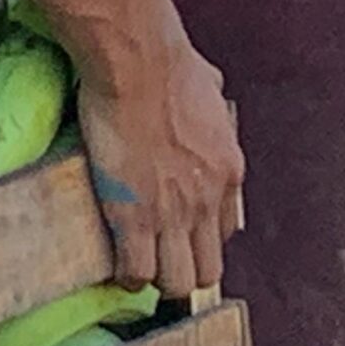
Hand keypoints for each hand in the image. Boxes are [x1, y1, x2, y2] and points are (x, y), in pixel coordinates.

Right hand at [75, 39, 242, 298]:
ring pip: (178, 282)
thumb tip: (207, 84)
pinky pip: (137, 271)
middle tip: (159, 258)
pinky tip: (116, 267)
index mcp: (227, 169)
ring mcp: (174, 213)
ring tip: (137, 268)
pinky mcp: (135, 217)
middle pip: (208, 269)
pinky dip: (126, 275)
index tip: (180, 231)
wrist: (138, 62)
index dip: (199, 235)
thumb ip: (211, 94)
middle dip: (184, 269)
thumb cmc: (167, 62)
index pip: (224, 229)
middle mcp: (208, 200)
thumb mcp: (208, 82)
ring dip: (157, 278)